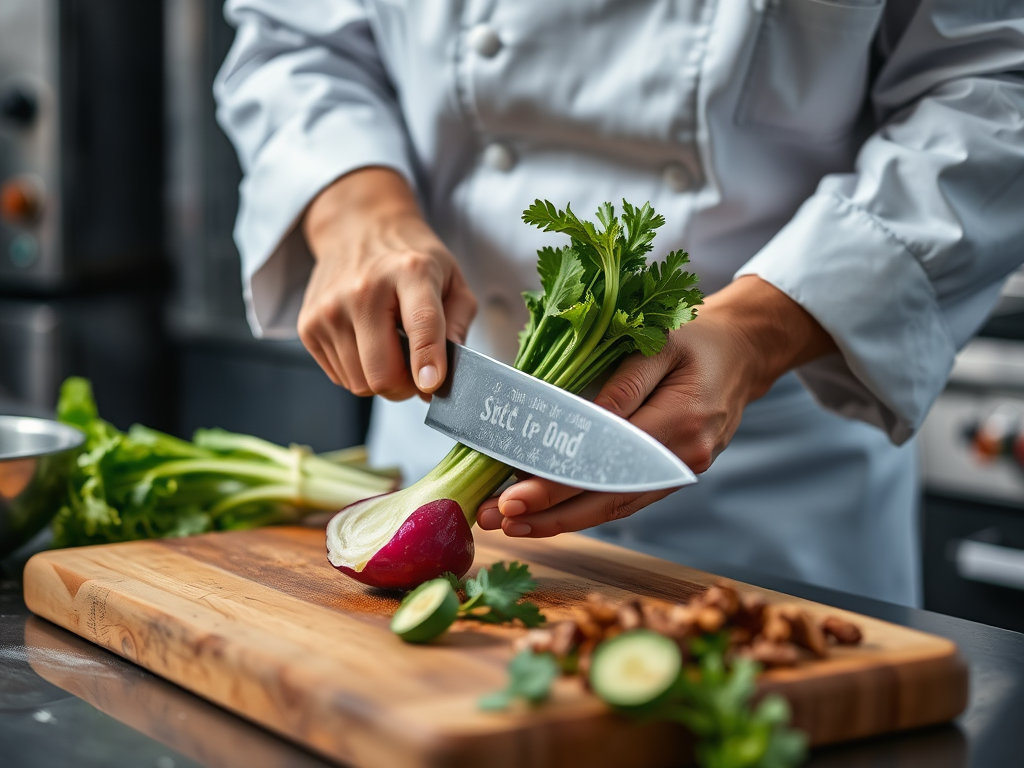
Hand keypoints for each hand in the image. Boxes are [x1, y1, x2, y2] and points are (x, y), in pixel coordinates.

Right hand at [299, 167, 476, 399]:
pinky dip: (358, 371)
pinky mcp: (308, 326)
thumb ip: (457, 324)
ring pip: (360, 384)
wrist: (358, 228)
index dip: (427, 362)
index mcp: (410, 273)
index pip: (420, 325)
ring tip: (390, 349)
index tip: (431, 386)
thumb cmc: (410, 258)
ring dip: (381, 379)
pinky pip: (340, 377)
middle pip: (382, 372)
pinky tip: (366, 343)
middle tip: (415, 375)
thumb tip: (443, 375)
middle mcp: (364, 290)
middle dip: (405, 388)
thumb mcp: (451, 278)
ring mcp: (330, 309)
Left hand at [477, 275, 836, 536]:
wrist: (741, 354)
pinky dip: (582, 511)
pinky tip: (545, 517)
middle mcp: (681, 458)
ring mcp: (678, 473)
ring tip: (510, 525)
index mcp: (680, 421)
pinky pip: (623, 502)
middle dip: (546, 513)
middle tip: (497, 518)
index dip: (556, 484)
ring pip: (612, 509)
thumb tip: (582, 419)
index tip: (514, 497)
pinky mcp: (669, 478)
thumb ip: (623, 382)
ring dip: (558, 520)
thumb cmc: (696, 339)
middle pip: (605, 498)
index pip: (604, 462)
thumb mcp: (660, 343)